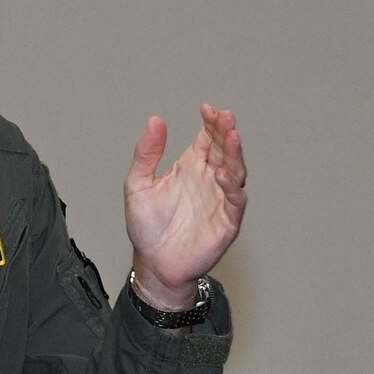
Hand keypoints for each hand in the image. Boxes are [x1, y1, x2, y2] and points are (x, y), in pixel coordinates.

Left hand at [125, 105, 246, 307]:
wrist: (154, 265)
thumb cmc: (147, 227)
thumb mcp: (137, 185)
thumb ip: (146, 154)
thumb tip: (155, 121)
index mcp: (191, 167)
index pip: (207, 138)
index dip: (210, 122)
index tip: (207, 109)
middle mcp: (209, 179)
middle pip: (224, 150)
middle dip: (226, 132)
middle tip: (225, 117)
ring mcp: (220, 200)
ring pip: (236, 171)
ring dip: (235, 154)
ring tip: (231, 136)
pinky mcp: (227, 222)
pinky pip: (235, 201)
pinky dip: (232, 187)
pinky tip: (224, 174)